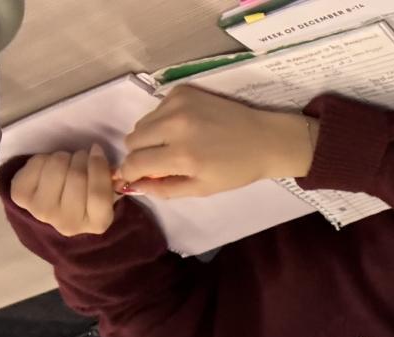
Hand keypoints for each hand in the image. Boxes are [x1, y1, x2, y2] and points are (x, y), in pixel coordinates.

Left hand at [10, 145, 117, 236]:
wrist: (52, 210)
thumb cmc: (85, 200)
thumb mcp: (106, 197)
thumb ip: (109, 182)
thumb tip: (100, 156)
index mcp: (96, 224)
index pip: (99, 193)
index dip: (98, 165)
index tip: (96, 150)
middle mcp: (68, 223)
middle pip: (77, 177)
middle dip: (81, 158)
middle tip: (81, 156)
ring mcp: (41, 211)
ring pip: (57, 166)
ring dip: (64, 157)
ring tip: (66, 162)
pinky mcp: (21, 196)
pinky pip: (37, 163)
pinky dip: (45, 158)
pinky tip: (48, 168)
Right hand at [118, 86, 316, 199]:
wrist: (265, 139)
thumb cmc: (236, 170)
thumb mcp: (203, 188)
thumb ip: (166, 188)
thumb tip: (134, 186)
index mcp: (182, 156)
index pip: (135, 162)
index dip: (128, 172)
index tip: (130, 176)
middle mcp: (176, 126)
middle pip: (132, 139)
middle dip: (139, 153)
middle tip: (157, 161)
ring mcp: (178, 104)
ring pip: (142, 122)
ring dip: (150, 136)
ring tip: (174, 144)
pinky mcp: (182, 90)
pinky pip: (156, 108)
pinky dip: (163, 120)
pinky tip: (185, 127)